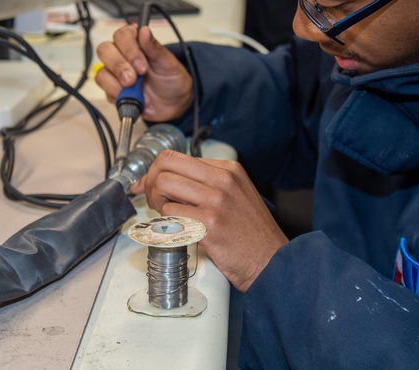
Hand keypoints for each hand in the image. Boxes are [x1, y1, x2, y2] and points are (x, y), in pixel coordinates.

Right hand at [95, 24, 193, 121]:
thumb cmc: (172, 79)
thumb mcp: (168, 63)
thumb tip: (144, 30)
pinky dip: (122, 99)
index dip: (129, 50)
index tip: (142, 66)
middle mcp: (122, 55)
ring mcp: (115, 73)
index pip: (122, 36)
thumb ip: (155, 48)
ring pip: (102, 73)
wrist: (174, 104)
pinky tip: (139, 101)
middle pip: (105, 51)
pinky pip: (106, 93)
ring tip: (139, 94)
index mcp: (136, 42)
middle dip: (119, 67)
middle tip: (133, 80)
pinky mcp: (112, 90)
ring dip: (119, 86)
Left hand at [131, 150, 287, 291]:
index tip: (146, 185)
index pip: (176, 157)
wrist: (271, 262)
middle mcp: (222, 179)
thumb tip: (164, 179)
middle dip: (149, 182)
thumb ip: (204, 184)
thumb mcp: (235, 195)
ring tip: (166, 217)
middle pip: (165, 165)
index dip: (154, 171)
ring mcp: (216, 200)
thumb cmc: (251, 234)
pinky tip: (177, 230)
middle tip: (153, 201)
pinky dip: (166, 222)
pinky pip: (170, 213)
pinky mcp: (209, 224)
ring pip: (163, 186)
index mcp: (228, 169)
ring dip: (156, 203)